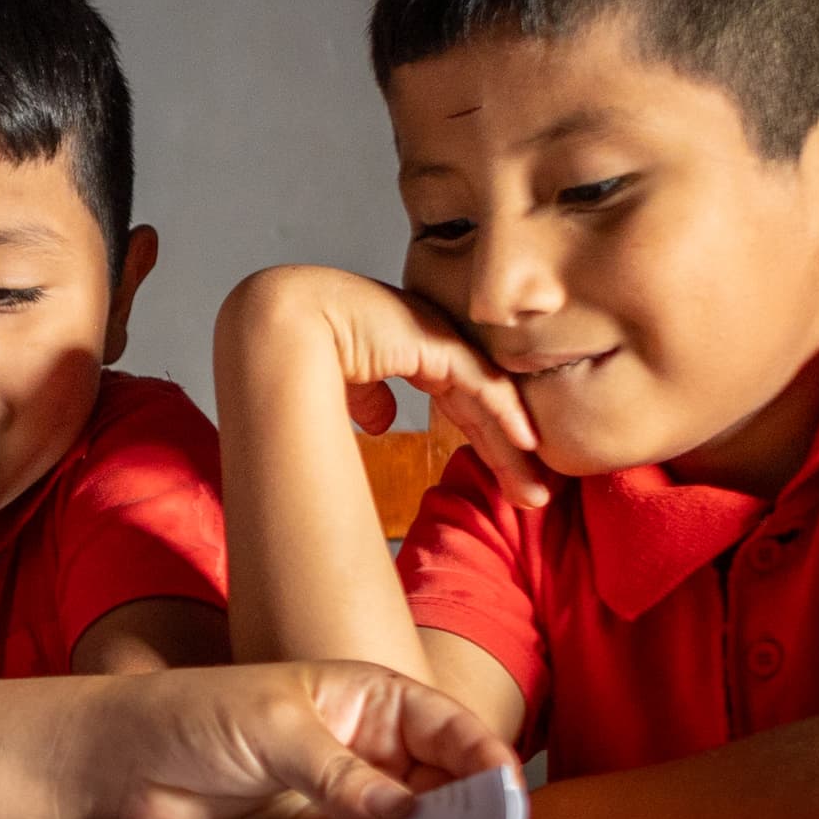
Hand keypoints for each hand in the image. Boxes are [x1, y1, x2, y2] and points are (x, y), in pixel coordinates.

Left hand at [88, 660, 519, 818]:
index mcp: (368, 700)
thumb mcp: (274, 729)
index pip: (448, 729)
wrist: (120, 764)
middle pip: (443, 787)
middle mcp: (366, 751)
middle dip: (467, 816)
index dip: (485, 759)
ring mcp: (342, 802)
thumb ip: (339, 772)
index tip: (508, 795)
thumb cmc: (192, 716)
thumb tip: (405, 810)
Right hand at [244, 266, 547, 510]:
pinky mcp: (437, 343)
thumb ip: (368, 396)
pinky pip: (482, 386)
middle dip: (505, 453)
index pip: (459, 398)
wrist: (284, 323)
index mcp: (406, 345)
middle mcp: (428, 339)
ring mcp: (435, 338)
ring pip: (488, 401)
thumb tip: (382, 420)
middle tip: (531, 495)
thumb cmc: (298, 346)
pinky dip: (505, 417)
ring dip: (513, 449)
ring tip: (534, 491)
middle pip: (481, 404)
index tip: (501, 476)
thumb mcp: (344, 381)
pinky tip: (526, 444)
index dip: (483, 437)